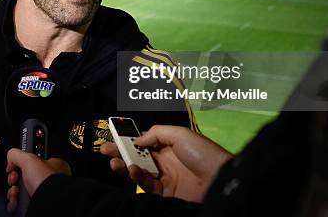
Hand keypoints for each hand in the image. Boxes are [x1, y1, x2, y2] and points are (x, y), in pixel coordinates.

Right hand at [6, 149, 70, 212]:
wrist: (50, 204)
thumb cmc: (48, 181)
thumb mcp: (29, 159)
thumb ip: (17, 154)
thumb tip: (10, 157)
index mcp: (53, 165)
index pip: (33, 160)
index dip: (21, 162)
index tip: (14, 165)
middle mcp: (50, 179)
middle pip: (24, 176)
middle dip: (15, 178)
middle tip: (14, 179)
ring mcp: (43, 193)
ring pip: (22, 190)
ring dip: (13, 190)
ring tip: (15, 191)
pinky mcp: (37, 204)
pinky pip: (21, 202)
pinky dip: (15, 201)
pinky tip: (15, 200)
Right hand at [101, 125, 231, 201]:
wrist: (221, 181)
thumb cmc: (205, 154)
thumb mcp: (181, 134)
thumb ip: (157, 133)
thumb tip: (138, 139)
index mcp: (171, 146)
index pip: (145, 142)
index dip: (130, 139)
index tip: (116, 136)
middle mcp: (167, 162)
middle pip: (138, 157)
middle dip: (121, 152)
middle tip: (105, 149)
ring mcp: (166, 179)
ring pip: (139, 172)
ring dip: (125, 165)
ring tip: (114, 161)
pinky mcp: (166, 195)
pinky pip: (147, 185)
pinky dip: (137, 177)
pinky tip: (132, 170)